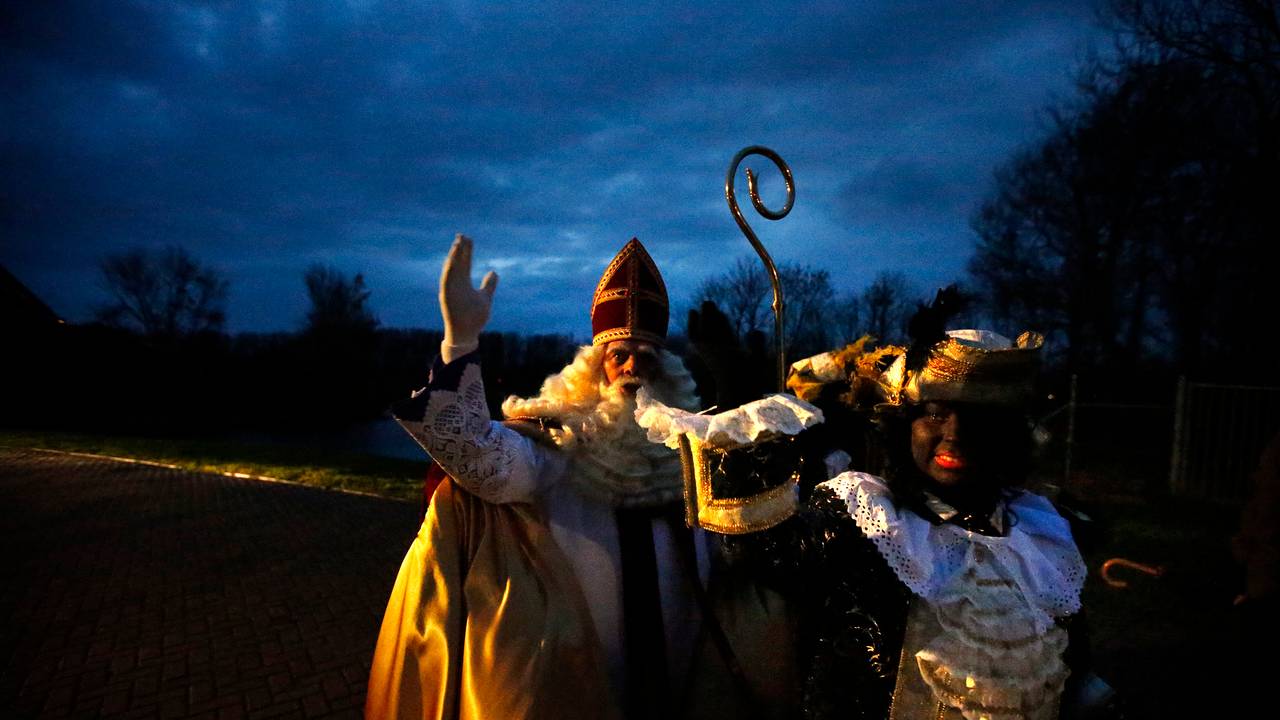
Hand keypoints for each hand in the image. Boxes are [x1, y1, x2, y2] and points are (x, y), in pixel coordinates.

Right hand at [440, 234, 497, 351]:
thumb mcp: (485, 298)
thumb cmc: (474, 318)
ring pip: (451, 270)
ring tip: (457, 244)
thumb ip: (489, 285)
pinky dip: (448, 271)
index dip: (466, 250)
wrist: (466, 335)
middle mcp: (456, 284)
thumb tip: (494, 271)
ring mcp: (451, 290)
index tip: (468, 238)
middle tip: (462, 235)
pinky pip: (447, 282)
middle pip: (458, 263)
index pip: (465, 263)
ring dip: (453, 257)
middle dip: (459, 249)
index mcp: (464, 283)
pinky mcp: (447, 297)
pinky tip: (451, 261)